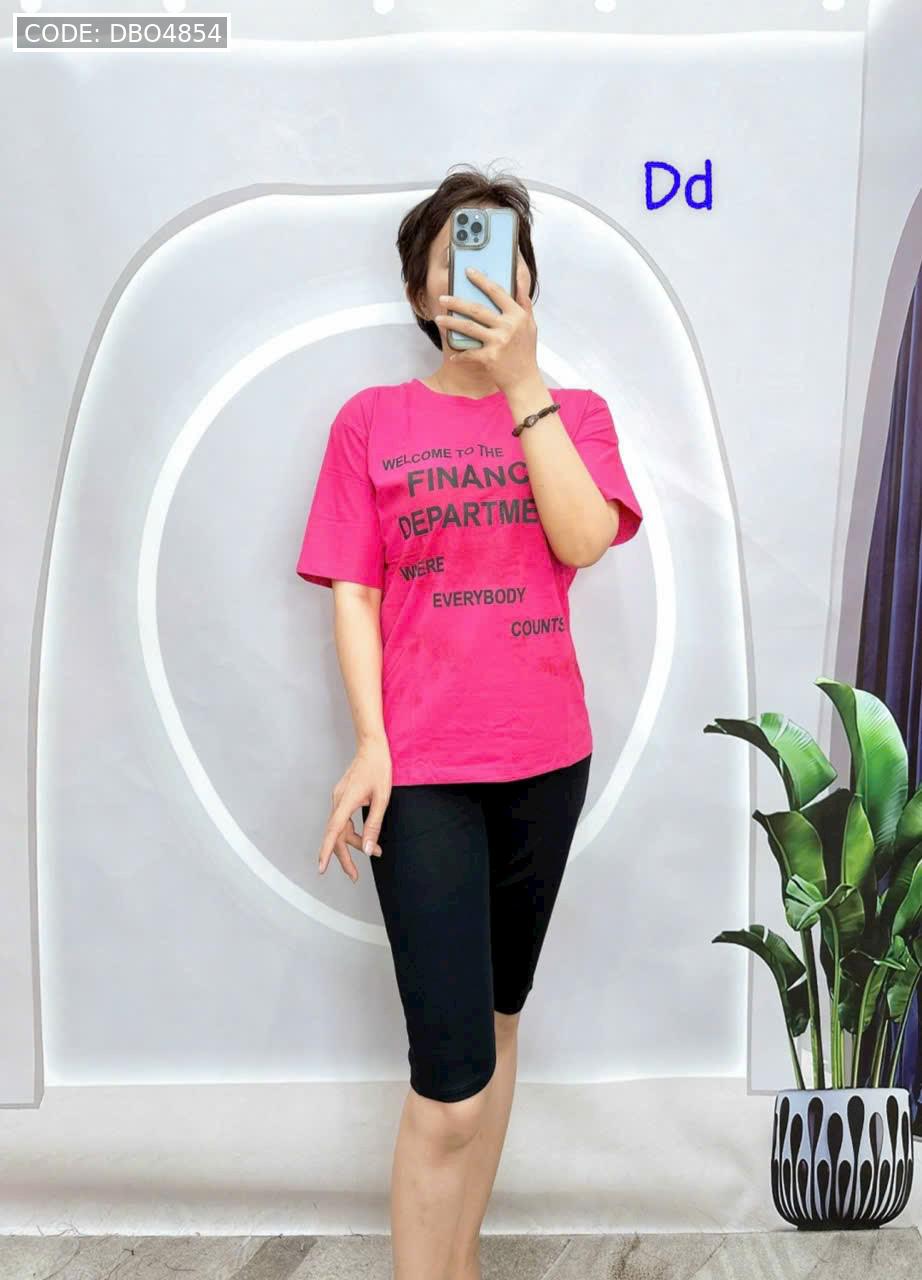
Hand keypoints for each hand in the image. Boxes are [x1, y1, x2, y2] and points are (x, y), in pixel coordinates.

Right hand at [317, 737, 391, 882]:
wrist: (372, 747)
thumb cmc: (379, 769)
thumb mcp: (382, 799)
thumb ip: (374, 826)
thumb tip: (370, 850)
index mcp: (347, 801)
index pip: (334, 831)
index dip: (327, 852)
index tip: (321, 869)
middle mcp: (338, 801)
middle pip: (336, 835)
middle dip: (344, 857)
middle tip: (354, 876)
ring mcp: (338, 799)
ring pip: (341, 829)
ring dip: (355, 843)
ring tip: (377, 851)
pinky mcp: (343, 798)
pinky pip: (344, 820)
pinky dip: (353, 831)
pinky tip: (367, 836)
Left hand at [433, 266, 538, 392]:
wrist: (525, 380)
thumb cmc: (526, 352)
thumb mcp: (530, 326)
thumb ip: (524, 305)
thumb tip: (519, 284)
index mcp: (517, 315)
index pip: (497, 292)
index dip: (481, 280)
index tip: (468, 271)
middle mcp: (508, 326)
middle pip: (477, 309)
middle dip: (456, 302)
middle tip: (442, 297)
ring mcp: (498, 342)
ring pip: (468, 327)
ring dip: (451, 322)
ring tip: (438, 318)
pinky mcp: (489, 357)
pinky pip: (469, 352)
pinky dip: (460, 354)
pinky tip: (453, 355)